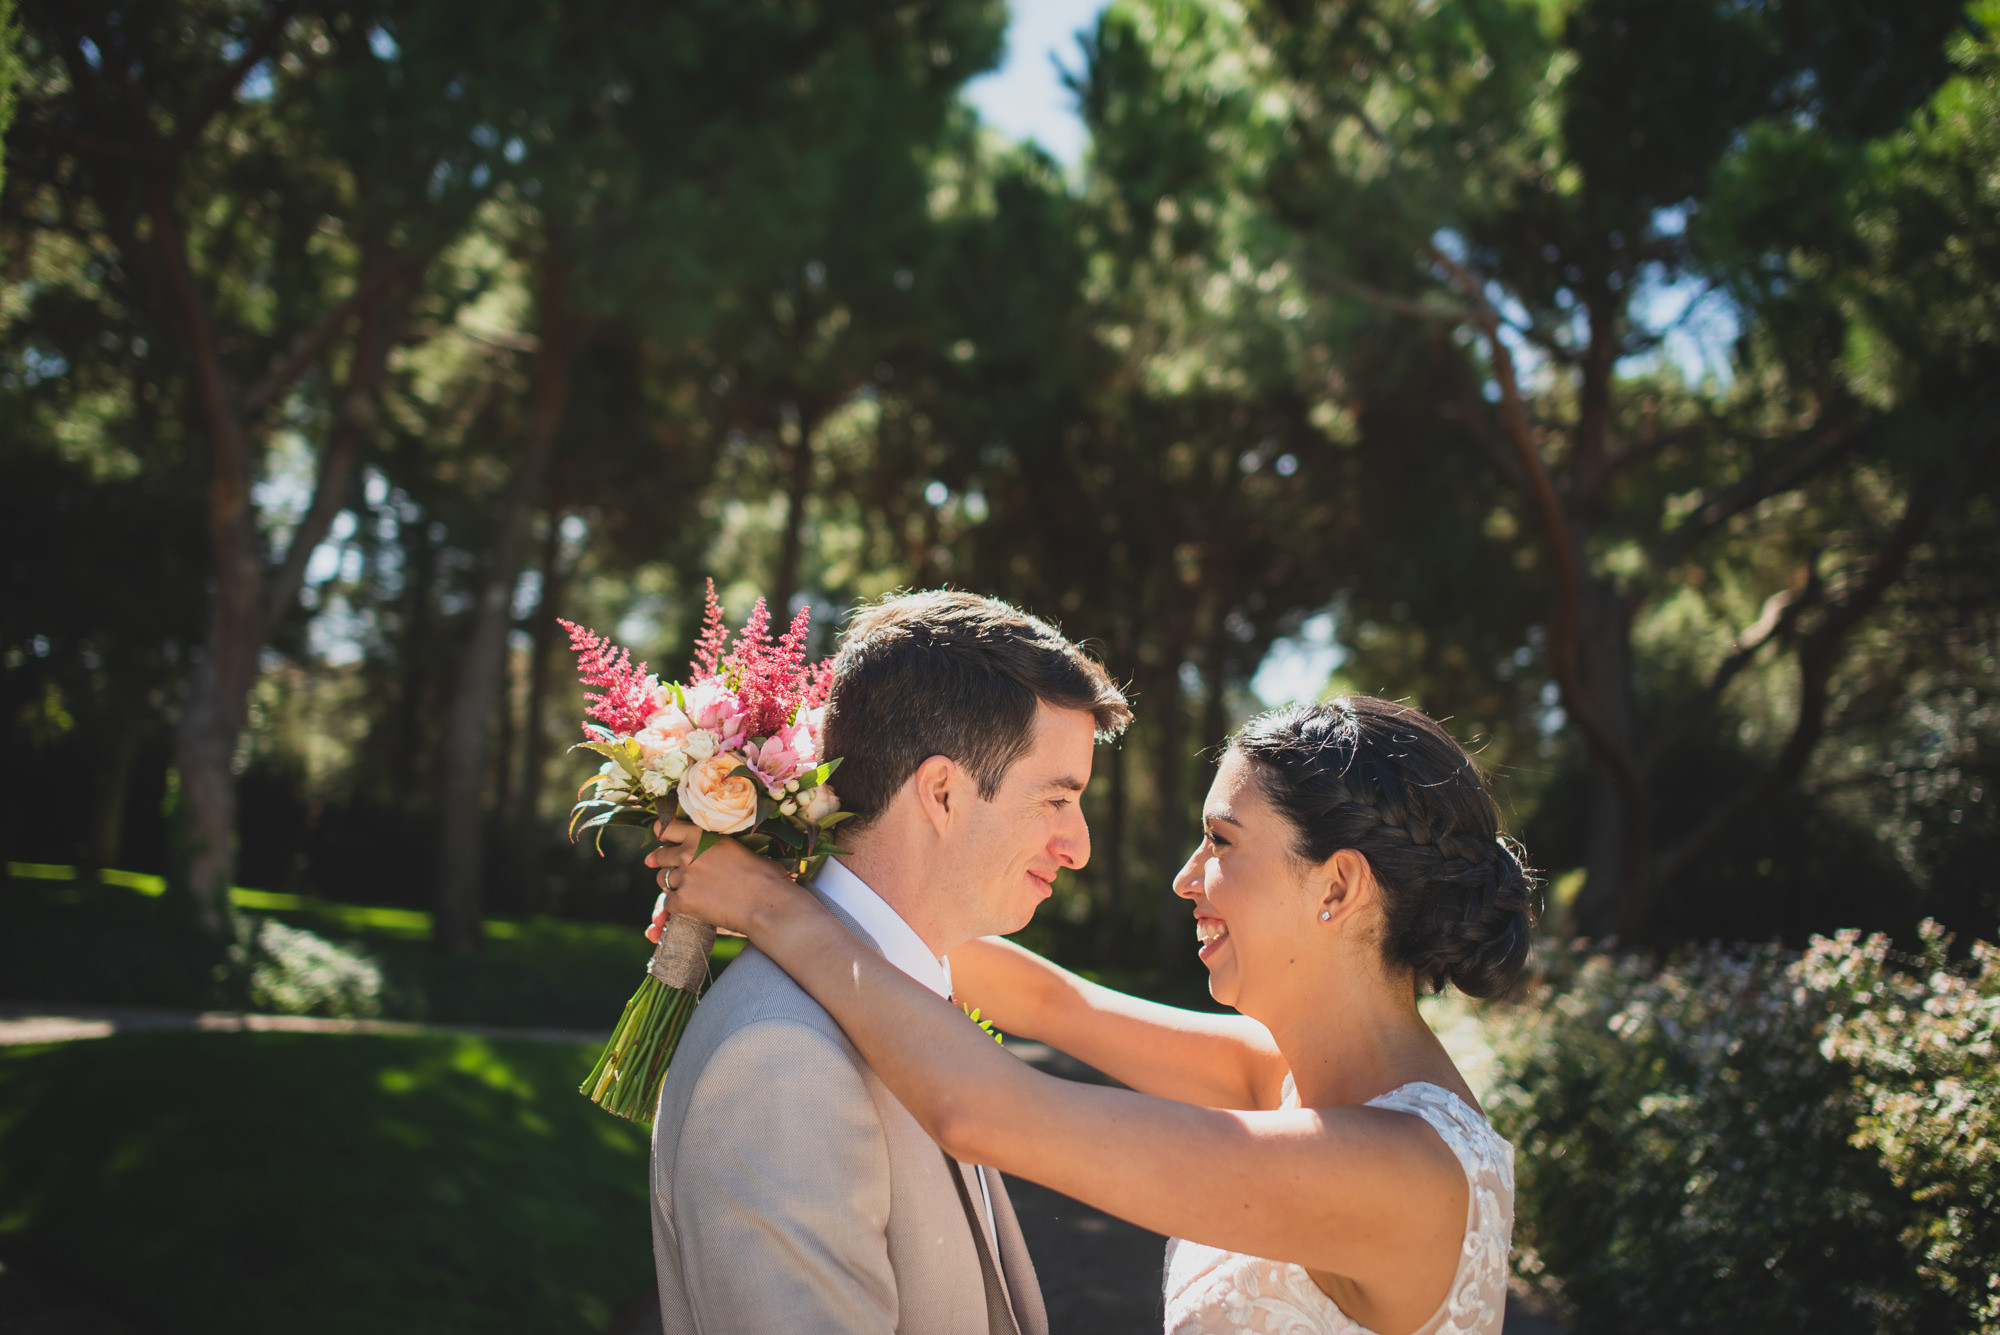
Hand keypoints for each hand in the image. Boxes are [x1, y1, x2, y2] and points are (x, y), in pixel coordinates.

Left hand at [642, 818, 799, 938]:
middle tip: (679, 872)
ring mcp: (684, 876)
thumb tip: (709, 856)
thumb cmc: (764, 877)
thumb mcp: (738, 849)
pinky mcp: (683, 899)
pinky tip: (694, 908)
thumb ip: (714, 848)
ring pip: (663, 879)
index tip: (664, 843)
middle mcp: (688, 852)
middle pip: (661, 856)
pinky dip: (678, 906)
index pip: (666, 828)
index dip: (663, 836)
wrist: (767, 903)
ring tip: (693, 891)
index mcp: (702, 835)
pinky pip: (668, 903)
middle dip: (666, 863)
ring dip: (673, 885)